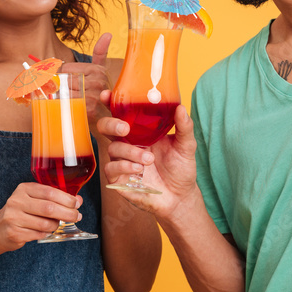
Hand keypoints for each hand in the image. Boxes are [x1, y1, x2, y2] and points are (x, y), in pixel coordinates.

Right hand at [0, 182, 81, 250]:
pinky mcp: (14, 233)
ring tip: (56, 224)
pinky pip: (39, 234)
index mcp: (24, 189)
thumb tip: (78, 200)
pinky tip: (44, 231)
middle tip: (76, 216)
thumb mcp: (34, 199)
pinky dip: (46, 233)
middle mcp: (17, 201)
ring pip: (45, 223)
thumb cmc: (20, 212)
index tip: (76, 204)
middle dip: (67, 213)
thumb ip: (54, 198)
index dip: (66, 198)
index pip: (49, 192)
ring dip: (56, 225)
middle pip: (49, 208)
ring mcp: (14, 218)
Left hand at [60, 32, 112, 121]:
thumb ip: (101, 53)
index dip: (63, 77)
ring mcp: (94, 95)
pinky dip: (61, 106)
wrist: (106, 120)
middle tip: (70, 96)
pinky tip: (69, 109)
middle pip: (63, 78)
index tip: (71, 85)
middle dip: (61, 87)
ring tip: (72, 103)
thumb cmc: (98, 94)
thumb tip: (108, 34)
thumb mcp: (100, 72)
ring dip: (60, 98)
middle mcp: (99, 81)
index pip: (65, 68)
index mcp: (99, 69)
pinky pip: (65, 102)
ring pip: (62, 90)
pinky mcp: (89, 109)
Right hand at [96, 100, 198, 219]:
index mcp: (140, 131)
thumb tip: (180, 107)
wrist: (180, 197)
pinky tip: (139, 170)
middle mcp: (128, 143)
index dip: (109, 103)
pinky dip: (124, 166)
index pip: (121, 113)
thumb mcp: (186, 145)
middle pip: (105, 127)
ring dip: (130, 152)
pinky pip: (111, 168)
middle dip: (111, 124)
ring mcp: (122, 160)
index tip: (106, 95)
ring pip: (112, 148)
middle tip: (125, 128)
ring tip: (149, 159)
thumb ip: (184, 127)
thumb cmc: (181, 168)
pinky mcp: (119, 178)